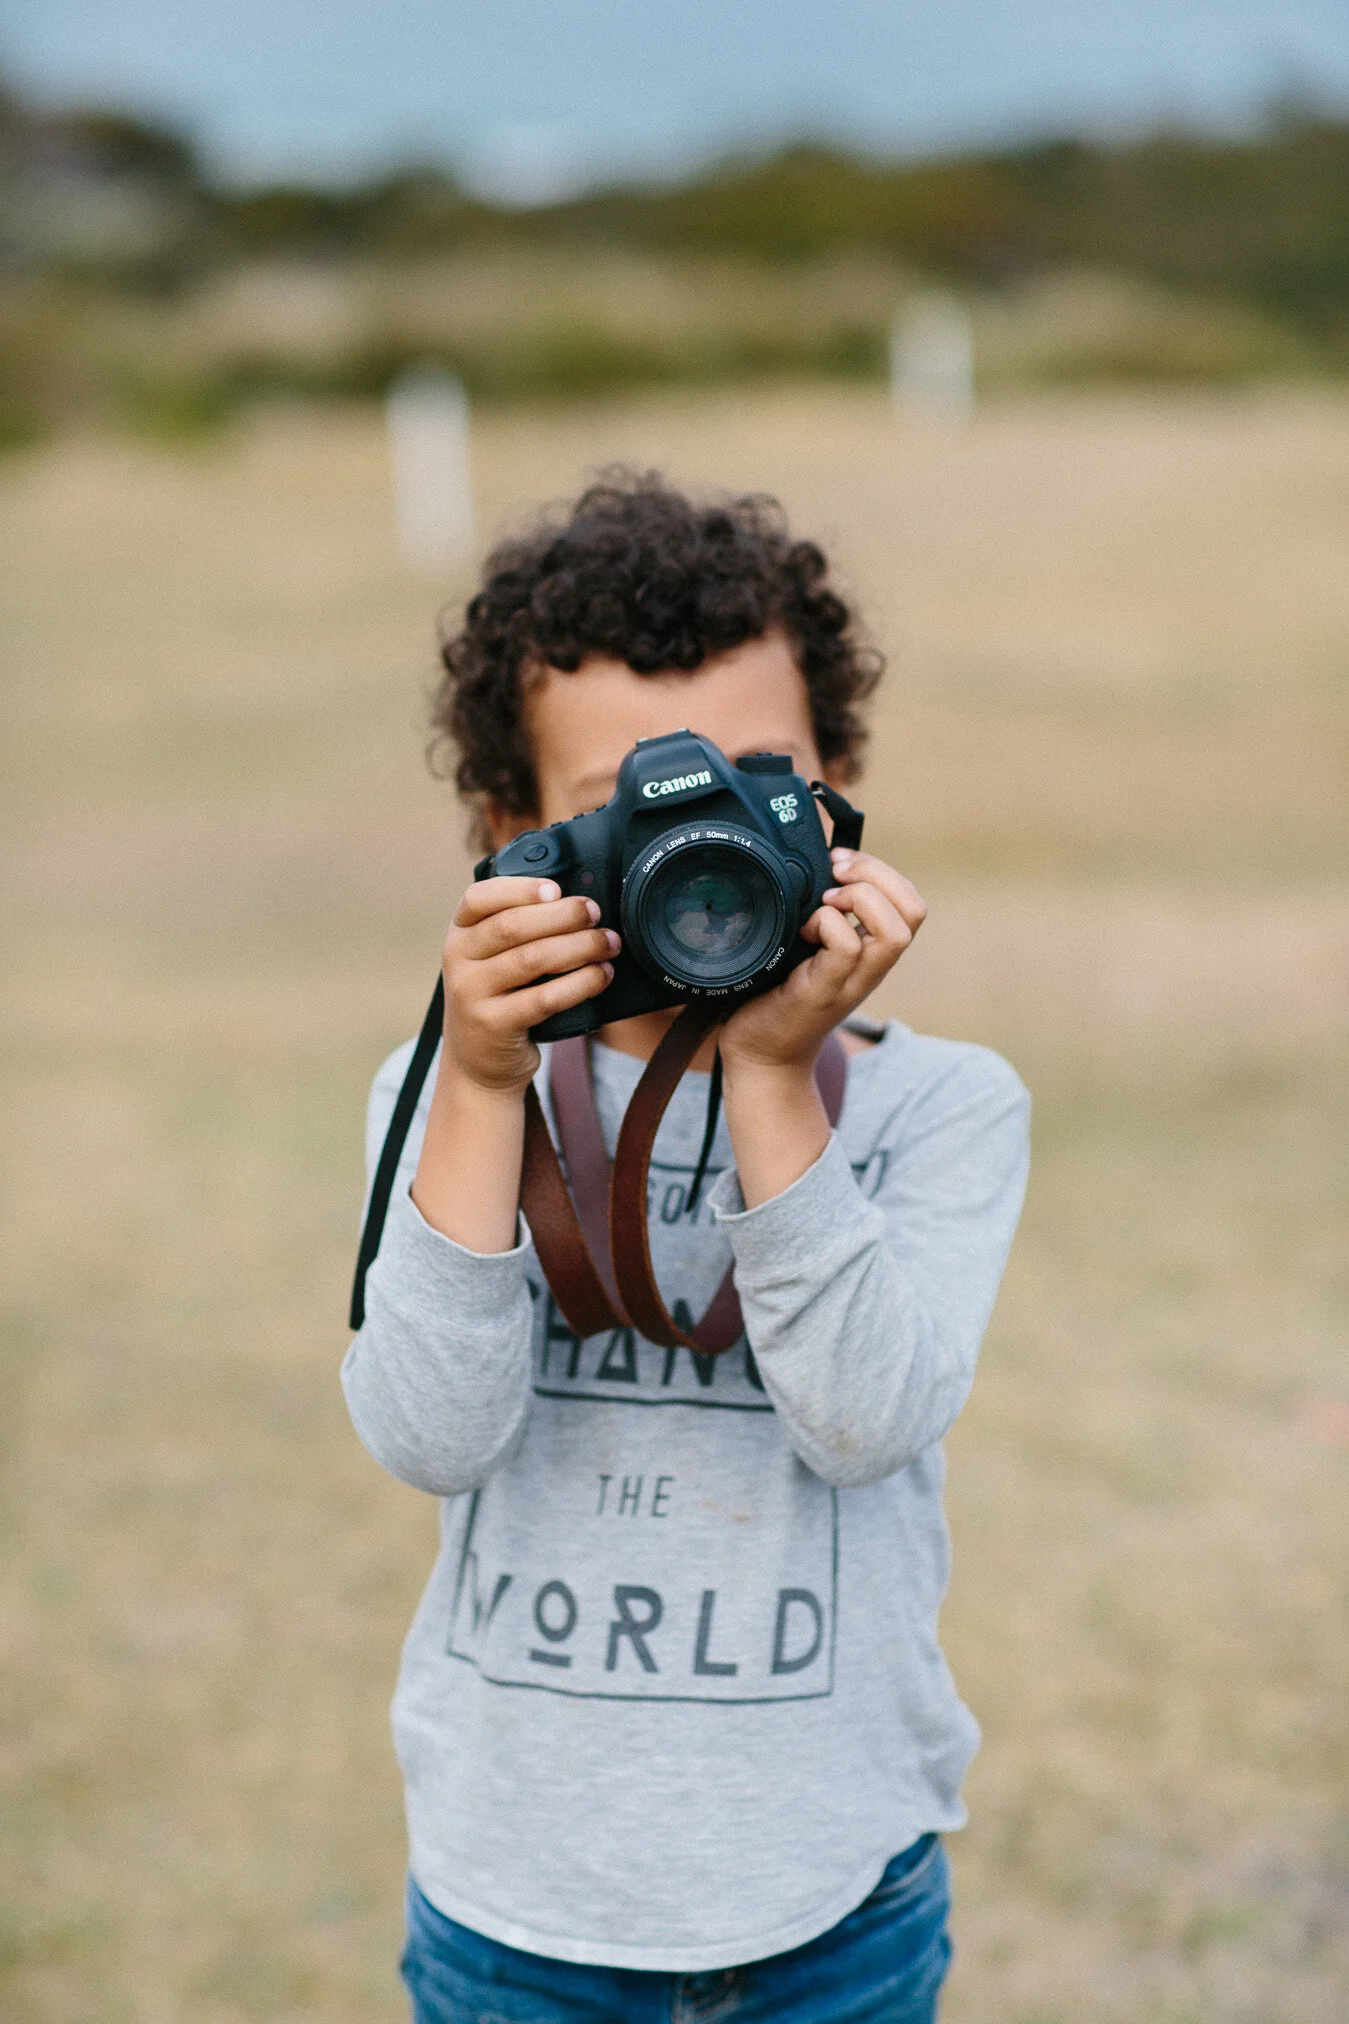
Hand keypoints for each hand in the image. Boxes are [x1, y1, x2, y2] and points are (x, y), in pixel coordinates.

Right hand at [440, 876, 619, 1095]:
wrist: (476, 1061)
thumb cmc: (497, 998)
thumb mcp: (490, 959)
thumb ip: (517, 931)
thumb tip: (577, 904)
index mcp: (460, 933)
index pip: (480, 898)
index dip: (520, 889)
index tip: (556, 888)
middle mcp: (459, 960)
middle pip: (512, 926)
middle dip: (562, 915)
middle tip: (595, 913)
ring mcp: (472, 994)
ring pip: (533, 959)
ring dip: (580, 947)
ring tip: (609, 943)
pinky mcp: (494, 1025)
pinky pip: (545, 998)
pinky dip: (581, 983)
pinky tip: (602, 976)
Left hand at [719, 848, 925, 1074]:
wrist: (761, 1054)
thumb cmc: (776, 994)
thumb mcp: (804, 945)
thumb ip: (818, 913)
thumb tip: (811, 865)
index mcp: (872, 951)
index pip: (911, 902)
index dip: (882, 870)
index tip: (839, 860)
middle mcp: (871, 966)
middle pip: (914, 910)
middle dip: (876, 874)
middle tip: (835, 873)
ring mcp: (852, 981)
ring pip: (895, 931)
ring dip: (859, 899)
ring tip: (824, 902)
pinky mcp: (823, 992)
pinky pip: (846, 947)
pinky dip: (826, 924)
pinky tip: (801, 931)